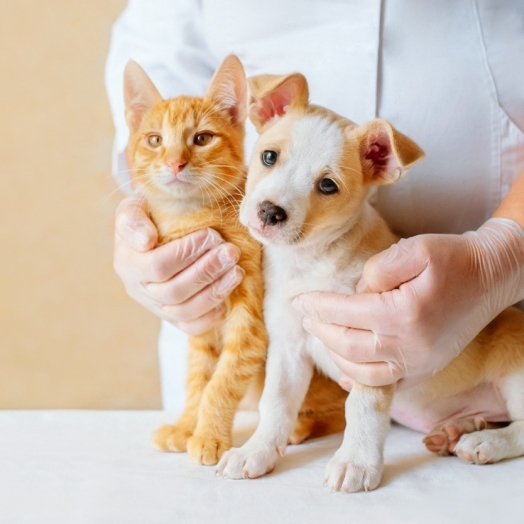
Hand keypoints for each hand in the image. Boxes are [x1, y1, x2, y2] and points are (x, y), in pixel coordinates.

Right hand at [114, 194, 244, 335]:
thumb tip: (146, 240)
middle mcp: (139, 290)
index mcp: (128, 264)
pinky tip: (228, 296)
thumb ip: (133, 220)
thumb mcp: (135, 208)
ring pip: (185, 312)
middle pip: (174, 291)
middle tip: (231, 252)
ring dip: (215, 292)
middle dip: (207, 271)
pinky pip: (191, 326)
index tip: (211, 234)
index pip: (157, 266)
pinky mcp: (173, 317)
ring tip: (236, 271)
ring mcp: (157, 307)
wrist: (155, 231)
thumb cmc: (148, 216)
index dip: (186, 252)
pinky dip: (211, 315)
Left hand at [293, 218, 523, 389]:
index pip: (345, 313)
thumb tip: (354, 294)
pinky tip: (344, 371)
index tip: (298, 300)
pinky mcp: (425, 369)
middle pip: (346, 345)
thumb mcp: (413, 250)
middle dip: (320, 329)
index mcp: (403, 314)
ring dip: (334, 353)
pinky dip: (359, 379)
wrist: (490, 277)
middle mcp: (410, 347)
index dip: (317, 306)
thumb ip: (376, 270)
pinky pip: (385, 384)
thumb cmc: (454, 259)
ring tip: (321, 334)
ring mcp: (419, 363)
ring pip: (361, 371)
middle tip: (305, 316)